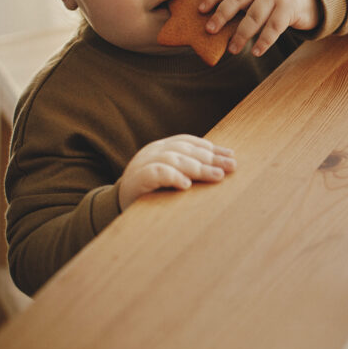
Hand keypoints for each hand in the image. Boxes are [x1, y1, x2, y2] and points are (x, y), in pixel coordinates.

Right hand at [118, 135, 235, 208]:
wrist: (116, 206)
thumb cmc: (151, 191)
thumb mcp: (172, 176)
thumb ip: (190, 168)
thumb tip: (222, 167)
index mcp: (162, 147)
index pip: (190, 143)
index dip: (212, 148)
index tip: (231, 156)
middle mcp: (153, 151)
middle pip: (186, 151)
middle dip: (211, 158)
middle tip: (231, 167)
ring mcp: (142, 163)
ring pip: (173, 159)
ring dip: (197, 167)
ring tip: (216, 176)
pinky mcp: (135, 180)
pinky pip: (155, 173)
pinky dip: (172, 176)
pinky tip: (186, 184)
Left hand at [199, 0, 319, 56]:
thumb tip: (215, 18)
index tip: (200, 10)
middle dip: (222, 14)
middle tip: (210, 30)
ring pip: (255, 16)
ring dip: (242, 34)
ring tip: (233, 49)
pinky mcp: (289, 9)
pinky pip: (274, 27)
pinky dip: (264, 41)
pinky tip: (256, 52)